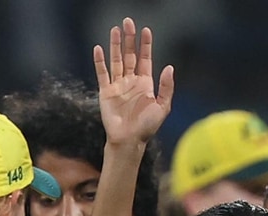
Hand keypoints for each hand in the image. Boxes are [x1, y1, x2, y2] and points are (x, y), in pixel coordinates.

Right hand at [93, 17, 173, 147]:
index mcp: (145, 84)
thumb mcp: (162, 107)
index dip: (145, 45)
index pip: (145, 59)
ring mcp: (118, 85)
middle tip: (128, 22)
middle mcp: (131, 81)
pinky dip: (99, 61)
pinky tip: (98, 48)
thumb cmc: (147, 127)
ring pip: (116, 60)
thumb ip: (166, 88)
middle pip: (129, 55)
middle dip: (130, 39)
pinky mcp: (105, 92)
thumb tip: (169, 67)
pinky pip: (102, 73)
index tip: (146, 30)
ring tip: (115, 29)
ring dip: (116, 45)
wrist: (128, 141)